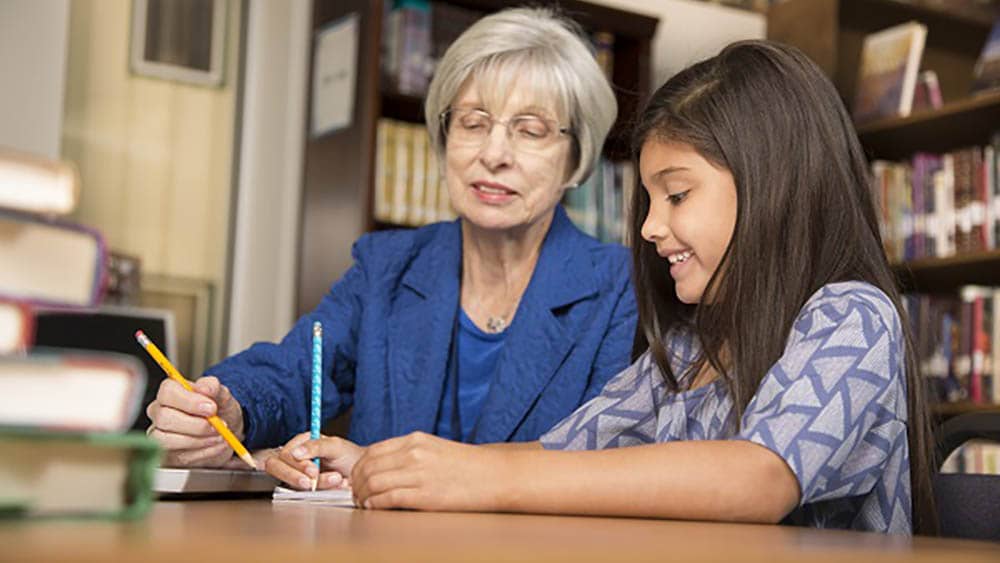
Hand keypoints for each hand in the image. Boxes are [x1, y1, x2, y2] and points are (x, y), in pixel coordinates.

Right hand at [146, 375, 244, 467]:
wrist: (226, 432)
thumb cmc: (219, 410)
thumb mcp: (222, 394)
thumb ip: (213, 387)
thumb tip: (204, 388)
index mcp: (170, 392)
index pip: (168, 392)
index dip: (190, 402)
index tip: (212, 408)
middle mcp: (159, 413)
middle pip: (165, 418)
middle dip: (196, 425)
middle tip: (219, 425)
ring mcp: (160, 435)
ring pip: (167, 440)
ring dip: (199, 440)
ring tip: (220, 436)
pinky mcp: (167, 456)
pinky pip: (177, 457)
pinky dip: (202, 453)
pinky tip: (216, 446)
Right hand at [265, 432, 363, 489]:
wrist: (362, 473)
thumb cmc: (349, 455)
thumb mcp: (336, 446)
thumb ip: (316, 446)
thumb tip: (295, 452)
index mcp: (301, 443)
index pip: (286, 455)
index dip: (297, 464)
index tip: (313, 471)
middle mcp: (296, 458)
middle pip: (280, 469)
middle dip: (296, 477)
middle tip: (313, 483)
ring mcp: (298, 475)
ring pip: (292, 484)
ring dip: (315, 484)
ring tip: (337, 479)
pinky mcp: (303, 490)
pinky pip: (302, 494)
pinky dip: (321, 492)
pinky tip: (337, 486)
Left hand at [351, 431, 504, 510]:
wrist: (494, 475)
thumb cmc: (468, 465)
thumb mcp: (435, 448)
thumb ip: (410, 453)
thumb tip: (385, 467)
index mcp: (415, 440)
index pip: (372, 451)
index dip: (359, 468)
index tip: (357, 479)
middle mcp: (413, 453)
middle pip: (369, 468)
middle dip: (357, 484)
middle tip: (356, 495)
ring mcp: (419, 474)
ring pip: (374, 483)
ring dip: (363, 496)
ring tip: (364, 504)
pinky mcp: (425, 495)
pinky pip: (388, 499)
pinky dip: (375, 505)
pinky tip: (374, 508)